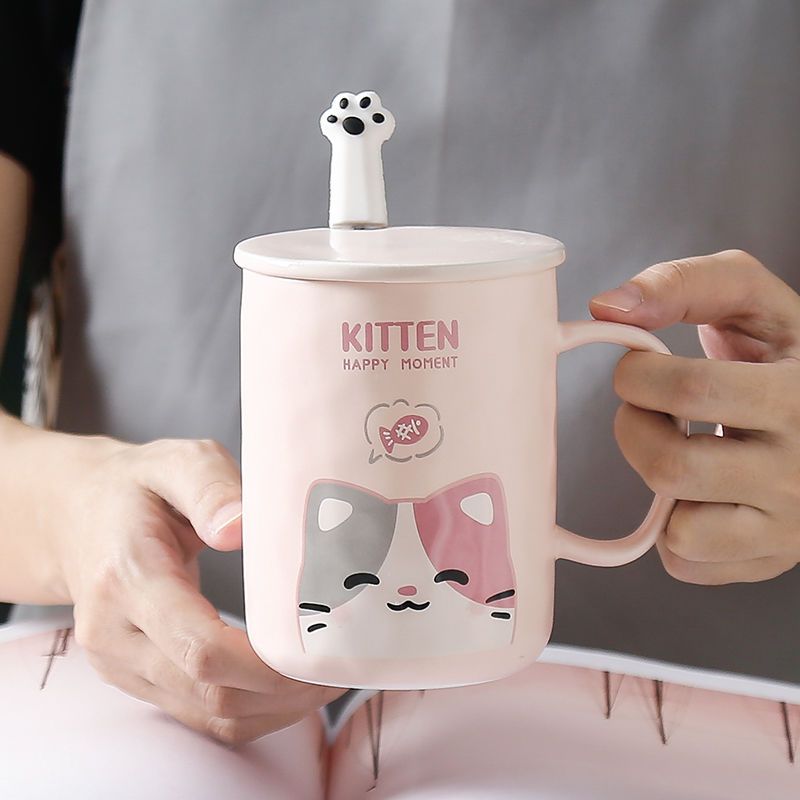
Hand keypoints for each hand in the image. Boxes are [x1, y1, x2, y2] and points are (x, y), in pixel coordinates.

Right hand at [50, 436, 342, 742]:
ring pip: (207, 715)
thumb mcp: (176, 462)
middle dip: (282, 690)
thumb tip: (240, 530)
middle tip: (339, 665)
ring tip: (325, 679)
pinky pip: (198, 715)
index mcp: (128, 577)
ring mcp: (120, 664)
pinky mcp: (134, 677)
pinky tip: (289, 687)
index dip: (263, 663)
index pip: (198, 647)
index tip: (317, 647)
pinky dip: (251, 711)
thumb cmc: (138, 487)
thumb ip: (210, 487)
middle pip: (208, 691)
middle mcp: (114, 633)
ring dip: (274, 708)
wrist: (78, 517)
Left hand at [590, 250, 799, 584]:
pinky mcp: (770, 559)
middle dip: (634, 428)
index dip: (637, 375)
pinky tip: (699, 489)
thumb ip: (682, 284)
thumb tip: (604, 309)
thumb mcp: (753, 300)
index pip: (690, 389)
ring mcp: (790, 526)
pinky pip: (687, 561)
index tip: (638, 367)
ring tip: (680, 446)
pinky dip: (672, 526)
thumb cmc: (783, 353)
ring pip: (680, 528)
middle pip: (672, 465)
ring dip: (655, 480)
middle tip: (648, 409)